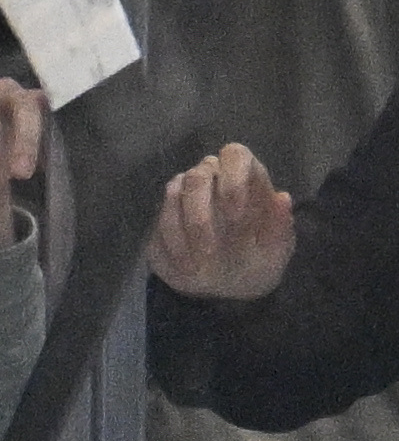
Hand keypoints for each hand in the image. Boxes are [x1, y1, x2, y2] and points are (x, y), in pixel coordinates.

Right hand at [151, 142, 296, 300]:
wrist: (233, 285)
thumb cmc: (260, 260)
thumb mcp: (279, 249)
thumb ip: (281, 225)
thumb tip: (283, 198)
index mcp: (246, 177)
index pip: (234, 155)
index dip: (232, 181)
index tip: (236, 216)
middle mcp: (213, 178)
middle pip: (196, 176)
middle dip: (201, 215)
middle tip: (210, 252)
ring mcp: (183, 197)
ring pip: (172, 195)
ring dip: (184, 235)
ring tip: (199, 266)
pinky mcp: (163, 220)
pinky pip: (158, 225)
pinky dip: (172, 249)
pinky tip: (186, 268)